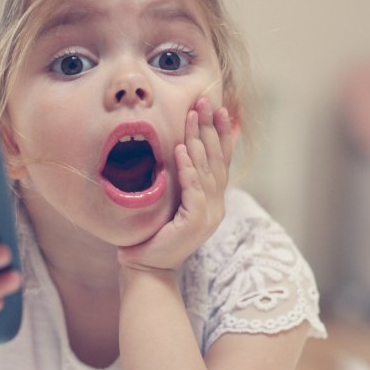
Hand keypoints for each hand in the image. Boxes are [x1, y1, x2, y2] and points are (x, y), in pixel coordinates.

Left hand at [118, 98, 234, 270]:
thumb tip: (180, 147)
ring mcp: (208, 216)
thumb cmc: (154, 234)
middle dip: (211, 128)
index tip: (220, 108)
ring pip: (206, 171)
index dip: (222, 134)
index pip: (221, 161)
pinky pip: (194, 190)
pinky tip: (181, 150)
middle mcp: (216, 206)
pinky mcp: (195, 223)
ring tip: (192, 117)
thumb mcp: (171, 202)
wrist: (147, 267)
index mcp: (212, 201)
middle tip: (205, 101)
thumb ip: (181, 179)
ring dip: (198, 141)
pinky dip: (188, 169)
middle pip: (216, 160)